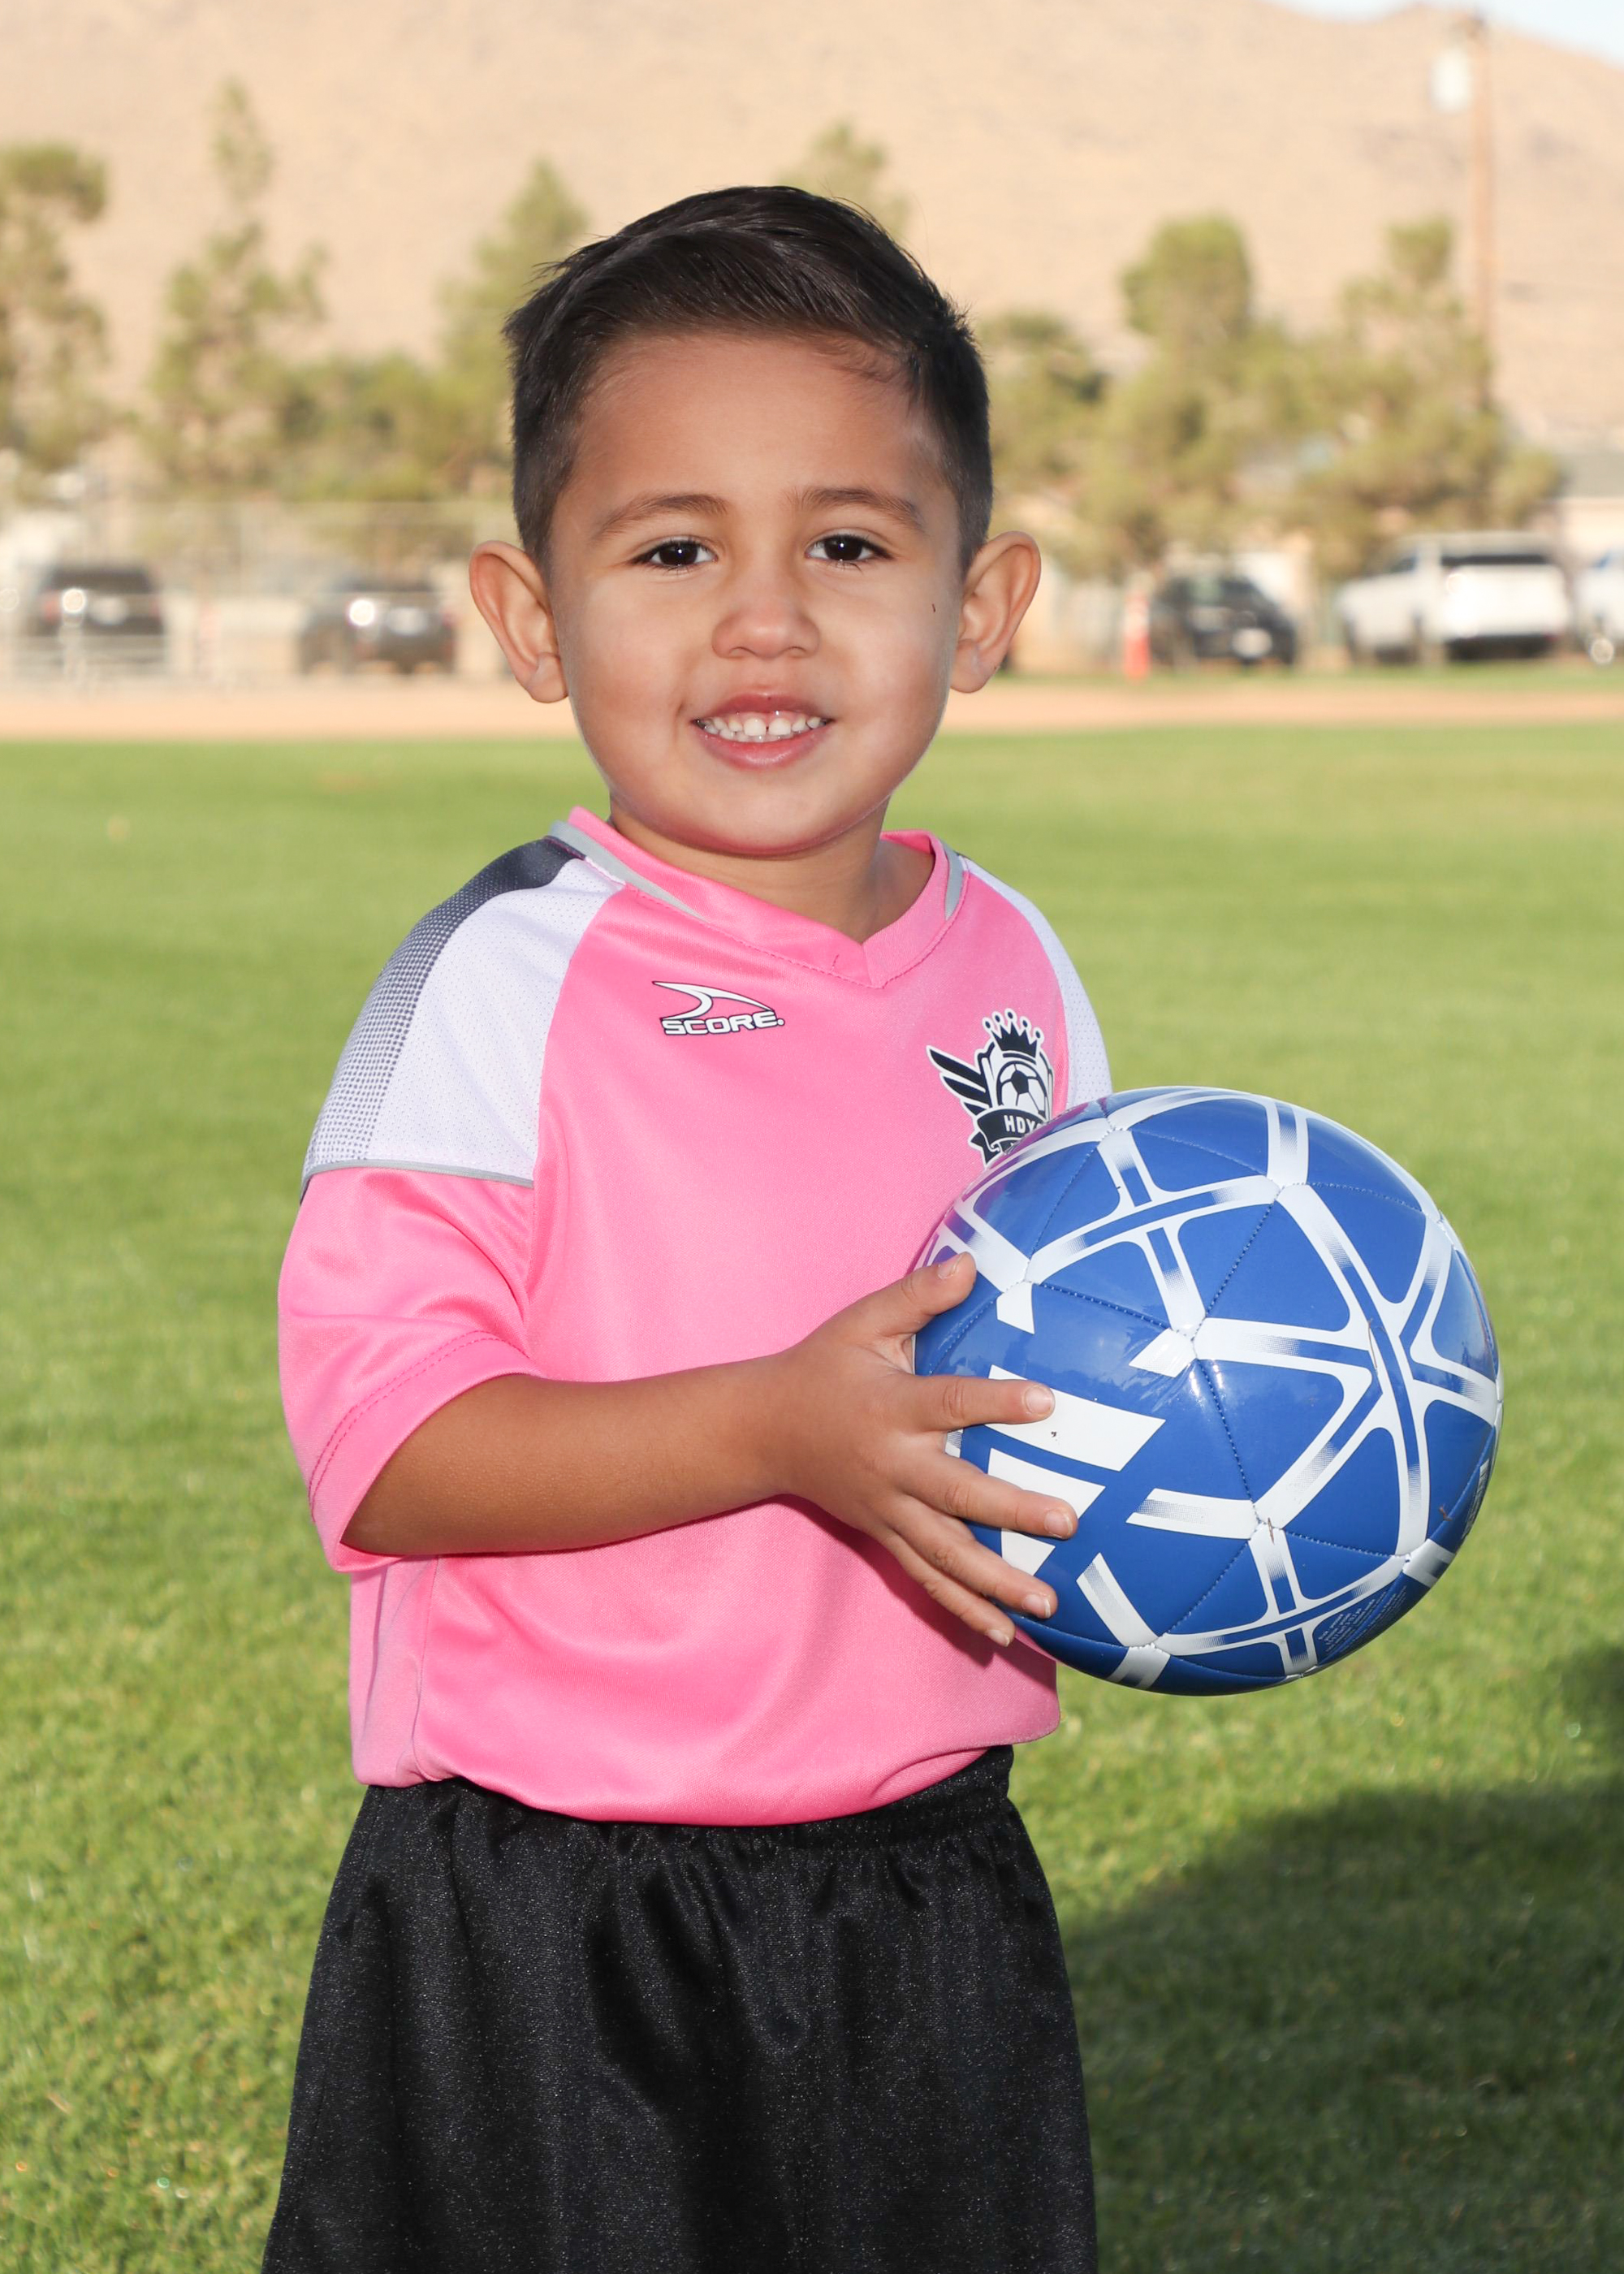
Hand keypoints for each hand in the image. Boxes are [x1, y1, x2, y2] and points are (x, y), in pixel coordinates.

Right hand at [762, 1250, 1077, 1646]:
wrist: (763, 1430)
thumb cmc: (824, 1366)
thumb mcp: (862, 1322)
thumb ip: (918, 1297)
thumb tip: (972, 1261)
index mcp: (891, 1408)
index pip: (950, 1403)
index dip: (996, 1402)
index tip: (1046, 1400)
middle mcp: (892, 1466)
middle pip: (957, 1496)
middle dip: (1012, 1513)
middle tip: (1068, 1522)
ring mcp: (887, 1509)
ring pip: (946, 1554)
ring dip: (997, 1582)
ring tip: (1049, 1604)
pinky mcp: (885, 1535)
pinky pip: (927, 1579)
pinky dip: (963, 1610)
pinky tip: (1006, 1638)